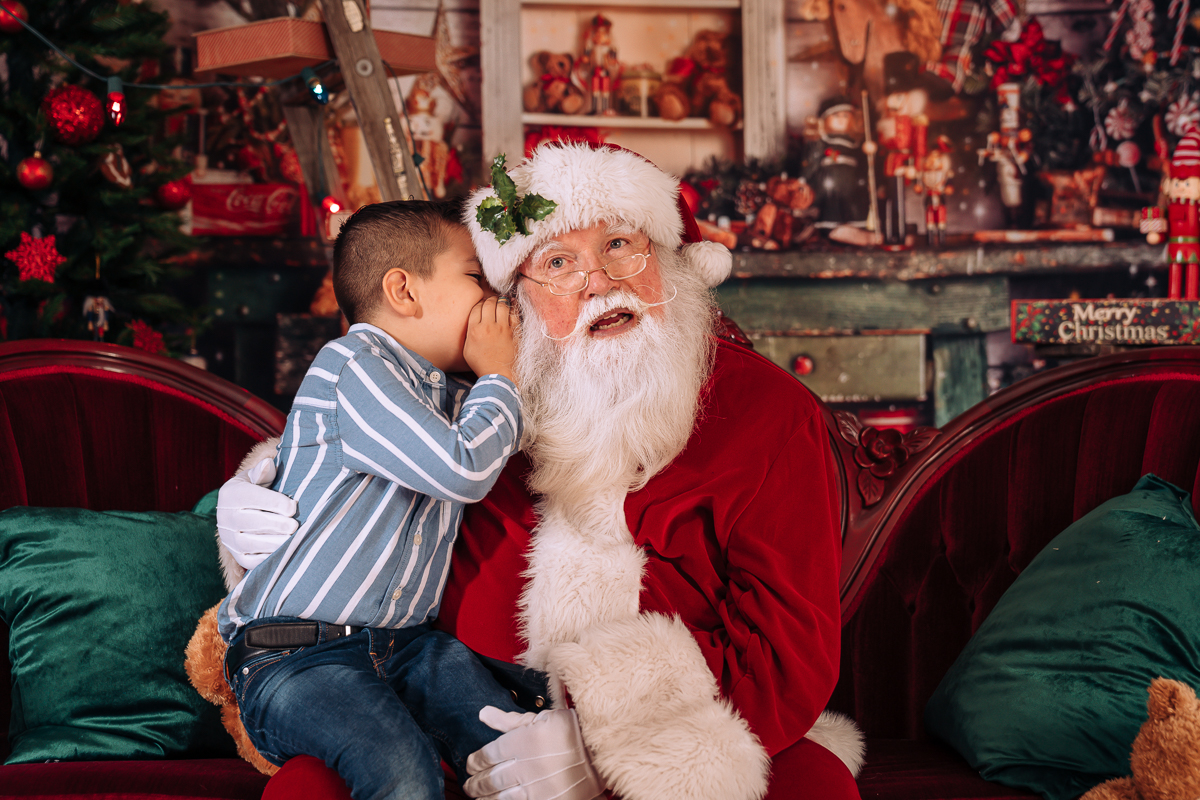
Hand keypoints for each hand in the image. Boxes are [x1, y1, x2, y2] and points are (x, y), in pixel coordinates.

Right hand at [216, 456, 298, 569]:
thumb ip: (263, 472)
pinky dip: (265, 559)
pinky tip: (283, 554)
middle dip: (274, 525)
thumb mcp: (257, 477)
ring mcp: (229, 538)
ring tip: (291, 540)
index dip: (272, 503)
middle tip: (294, 526)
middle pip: (249, 522)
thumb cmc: (256, 489)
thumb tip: (268, 464)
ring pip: (248, 543)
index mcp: (231, 494)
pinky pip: (249, 561)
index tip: (292, 507)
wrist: (240, 510)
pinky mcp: (237, 554)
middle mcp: (226, 517)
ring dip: (271, 543)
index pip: (250, 498)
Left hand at [463, 707, 604, 799]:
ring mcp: (534, 787)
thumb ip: (509, 720)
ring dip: (485, 797)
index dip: (475, 761)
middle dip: (475, 783)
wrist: (601, 753)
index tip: (471, 764)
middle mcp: (524, 765)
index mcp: (521, 742)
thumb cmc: (572, 731)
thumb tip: (483, 714)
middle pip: (490, 778)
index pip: (487, 755)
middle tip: (469, 784)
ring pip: (499, 796)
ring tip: (479, 797)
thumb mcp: (540, 718)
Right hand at [464, 296, 518, 385]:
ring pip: (502, 305)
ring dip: (501, 300)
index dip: (480, 303)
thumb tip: (474, 322)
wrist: (498, 374)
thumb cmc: (481, 364)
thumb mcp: (467, 349)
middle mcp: (488, 326)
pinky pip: (514, 314)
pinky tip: (512, 303)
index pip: (477, 308)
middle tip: (492, 300)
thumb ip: (470, 333)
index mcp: (474, 330)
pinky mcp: (514, 332)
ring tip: (502, 299)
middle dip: (490, 299)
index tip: (482, 304)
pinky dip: (513, 306)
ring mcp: (503, 328)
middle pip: (489, 304)